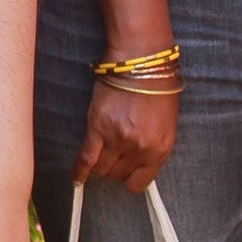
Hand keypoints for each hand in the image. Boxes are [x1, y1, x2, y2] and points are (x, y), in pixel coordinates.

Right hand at [73, 77, 177, 193]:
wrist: (142, 60)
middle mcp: (140, 148)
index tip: (124, 173)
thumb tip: (137, 160)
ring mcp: (119, 140)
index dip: (129, 178)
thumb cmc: (156, 85)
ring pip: (102, 169)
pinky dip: (79, 171)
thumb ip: (152, 144)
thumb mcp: (165, 122)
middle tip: (110, 155)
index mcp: (160, 148)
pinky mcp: (99, 129)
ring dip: (98, 166)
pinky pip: (86, 159)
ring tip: (96, 156)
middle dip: (113, 168)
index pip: (140, 181)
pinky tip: (76, 179)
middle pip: (118, 175)